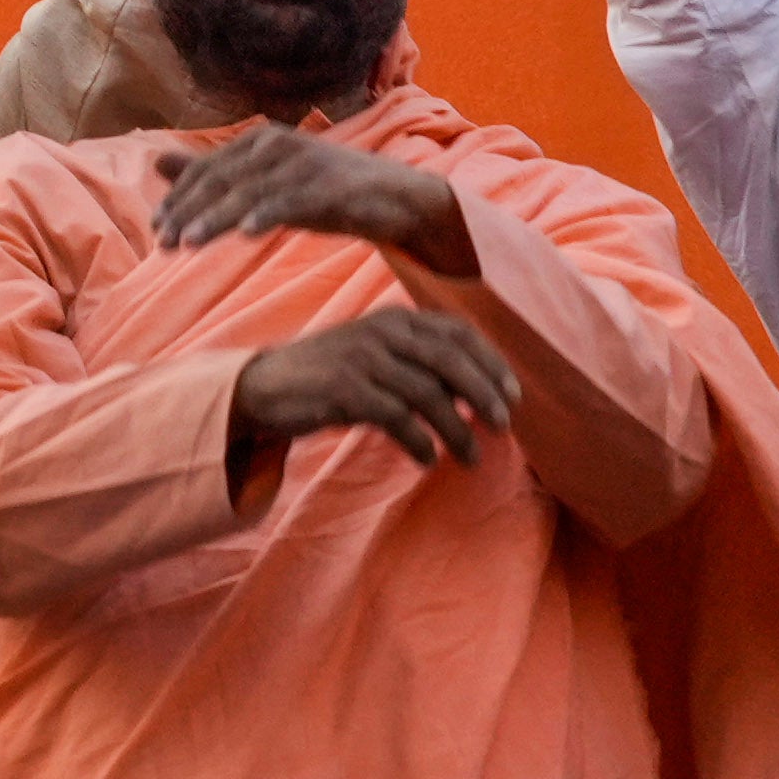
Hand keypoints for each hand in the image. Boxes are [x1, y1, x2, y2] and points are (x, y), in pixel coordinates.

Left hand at [155, 120, 470, 267]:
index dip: (178, 199)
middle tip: (162, 242)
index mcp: (258, 140)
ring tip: (188, 243)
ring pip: (249, 193)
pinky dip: (267, 214)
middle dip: (188, 212)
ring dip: (215, 218)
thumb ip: (212, 172)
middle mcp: (277, 144)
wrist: (392, 197)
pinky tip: (246, 233)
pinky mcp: (329, 186)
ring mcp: (304, 163)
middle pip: (221, 180)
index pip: (207, 170)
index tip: (155, 229)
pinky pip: (292, 202)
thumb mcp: (263, 181)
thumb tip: (156, 163)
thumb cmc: (322, 190)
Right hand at [226, 305, 522, 476]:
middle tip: (503, 427)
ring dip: (457, 430)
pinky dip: (419, 441)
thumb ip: (420, 364)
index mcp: (396, 319)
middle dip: (484, 395)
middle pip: (451, 360)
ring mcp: (363, 359)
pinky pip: (396, 418)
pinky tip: (428, 459)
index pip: (459, 333)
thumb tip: (476, 394)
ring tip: (471, 458)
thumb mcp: (377, 356)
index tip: (513, 396)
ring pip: (428, 394)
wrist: (265, 387)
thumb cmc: (332, 376)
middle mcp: (383, 332)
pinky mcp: (344, 389)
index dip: (492, 364)